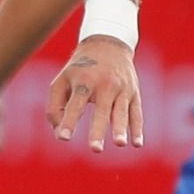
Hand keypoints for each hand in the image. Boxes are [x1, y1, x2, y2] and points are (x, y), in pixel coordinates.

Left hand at [47, 35, 144, 151]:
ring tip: (119, 144)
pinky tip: (137, 143)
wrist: (107, 43)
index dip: (69, 120)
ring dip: (121, 128)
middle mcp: (104, 84)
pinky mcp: (134, 92)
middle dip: (98, 129)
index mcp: (83, 81)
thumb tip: (60, 134)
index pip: (75, 103)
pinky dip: (137, 128)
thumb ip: (56, 107)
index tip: (64, 137)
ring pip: (122, 111)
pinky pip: (136, 112)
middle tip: (95, 149)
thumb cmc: (79, 69)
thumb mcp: (62, 80)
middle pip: (101, 109)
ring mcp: (121, 88)